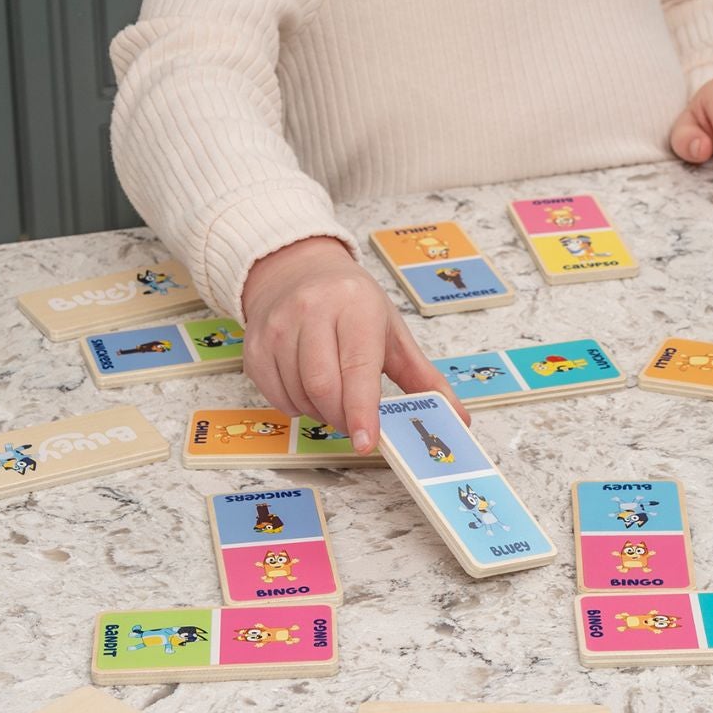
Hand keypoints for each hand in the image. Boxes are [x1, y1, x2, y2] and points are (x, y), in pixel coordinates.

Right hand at [239, 236, 461, 452]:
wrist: (296, 271)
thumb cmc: (350, 304)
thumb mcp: (392, 331)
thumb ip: (423, 377)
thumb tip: (457, 416)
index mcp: (354, 306)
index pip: (358, 367)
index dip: (362, 410)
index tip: (368, 441)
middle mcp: (312, 310)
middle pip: (323, 386)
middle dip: (343, 417)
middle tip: (357, 423)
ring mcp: (278, 327)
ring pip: (299, 394)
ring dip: (320, 412)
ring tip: (335, 397)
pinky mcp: (255, 345)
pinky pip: (275, 396)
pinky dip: (296, 406)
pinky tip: (309, 390)